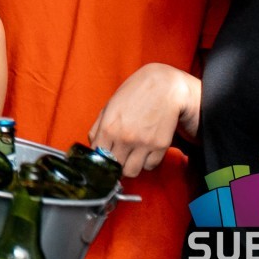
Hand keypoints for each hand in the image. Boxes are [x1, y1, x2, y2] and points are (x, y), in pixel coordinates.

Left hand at [88, 63, 199, 177]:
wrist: (164, 86)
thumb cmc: (135, 93)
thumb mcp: (110, 106)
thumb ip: (98, 127)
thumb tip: (94, 147)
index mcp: (109, 127)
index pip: (98, 158)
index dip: (100, 160)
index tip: (104, 158)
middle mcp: (125, 138)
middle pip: (115, 169)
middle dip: (115, 165)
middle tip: (119, 157)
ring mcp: (144, 143)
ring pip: (132, 172)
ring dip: (130, 166)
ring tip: (132, 155)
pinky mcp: (160, 146)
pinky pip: (150, 166)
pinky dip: (147, 162)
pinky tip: (146, 150)